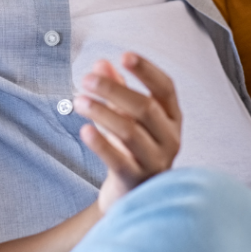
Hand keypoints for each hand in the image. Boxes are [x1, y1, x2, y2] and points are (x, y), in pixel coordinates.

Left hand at [74, 53, 181, 212]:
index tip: (125, 55)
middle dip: (113, 90)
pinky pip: (118, 160)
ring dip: (102, 112)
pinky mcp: (136, 181)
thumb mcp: (128, 116)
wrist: (132, 196)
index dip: (146, 70)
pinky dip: (101, 144)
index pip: (165, 88)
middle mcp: (170, 138)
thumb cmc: (132, 149)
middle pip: (145, 107)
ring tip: (78, 101)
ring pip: (130, 131)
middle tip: (87, 79)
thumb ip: (117, 89)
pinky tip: (84, 130)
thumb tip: (101, 64)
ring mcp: (155, 161)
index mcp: (172, 118)